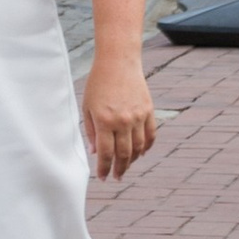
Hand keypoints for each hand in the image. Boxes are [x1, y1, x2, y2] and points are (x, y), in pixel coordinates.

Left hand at [81, 52, 156, 181]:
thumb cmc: (98, 83)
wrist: (118, 62)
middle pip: (124, 154)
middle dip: (119, 169)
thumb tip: (94, 153)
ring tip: (126, 166)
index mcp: (105, 121)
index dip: (104, 168)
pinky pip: (150, 135)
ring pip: (139, 148)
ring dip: (133, 160)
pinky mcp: (149, 111)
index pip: (106, 153)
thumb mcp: (87, 107)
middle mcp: (123, 121)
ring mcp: (138, 116)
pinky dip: (147, 147)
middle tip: (116, 177)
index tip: (103, 177)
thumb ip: (91, 132)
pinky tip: (141, 153)